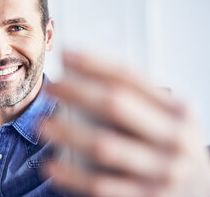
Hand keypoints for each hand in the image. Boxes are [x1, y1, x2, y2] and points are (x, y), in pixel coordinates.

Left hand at [42, 51, 209, 196]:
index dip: (94, 62)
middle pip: (115, 105)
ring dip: (68, 133)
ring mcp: (162, 171)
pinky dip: (73, 176)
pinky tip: (51, 166)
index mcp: (177, 109)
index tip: (65, 54)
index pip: (130, 77)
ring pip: (104, 145)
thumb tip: (81, 74)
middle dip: (77, 92)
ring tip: (42, 125)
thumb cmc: (170, 145)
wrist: (200, 191)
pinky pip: (101, 186)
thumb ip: (136, 99)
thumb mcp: (167, 118)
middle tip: (51, 87)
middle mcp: (174, 138)